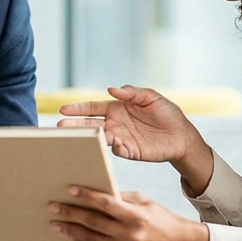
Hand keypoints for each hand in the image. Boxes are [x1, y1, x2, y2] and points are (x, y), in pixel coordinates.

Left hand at [47, 186, 208, 240]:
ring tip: (56, 224)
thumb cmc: (158, 217)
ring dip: (72, 231)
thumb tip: (94, 193)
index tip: (70, 190)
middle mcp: (131, 235)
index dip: (87, 196)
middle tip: (53, 207)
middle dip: (71, 214)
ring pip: (92, 240)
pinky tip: (73, 235)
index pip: (107, 204)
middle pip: (94, 223)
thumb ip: (121, 198)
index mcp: (137, 216)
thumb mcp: (144, 201)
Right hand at [56, 85, 213, 192]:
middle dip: (75, 125)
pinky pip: (116, 150)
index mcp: (117, 108)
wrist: (181, 135)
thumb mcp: (151, 97)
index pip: (93, 108)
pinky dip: (112, 147)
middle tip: (60, 127)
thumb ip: (132, 92)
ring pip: (99, 138)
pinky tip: (110, 143)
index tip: (63, 110)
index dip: (78, 109)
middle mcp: (115, 124)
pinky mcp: (129, 151)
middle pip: (90, 124)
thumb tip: (111, 89)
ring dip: (88, 138)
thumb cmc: (167, 114)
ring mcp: (120, 138)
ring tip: (75, 138)